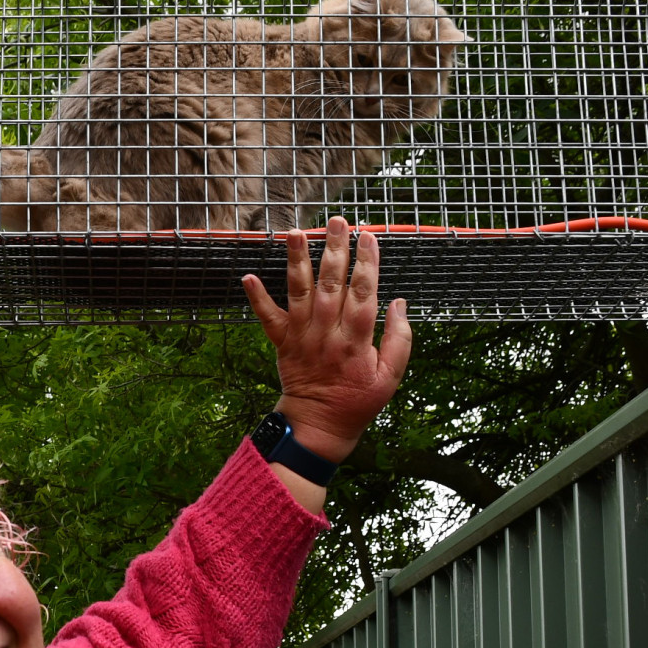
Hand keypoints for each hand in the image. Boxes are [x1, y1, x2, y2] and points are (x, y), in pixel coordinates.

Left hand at [241, 217, 412, 463]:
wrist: (318, 426)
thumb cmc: (357, 400)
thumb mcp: (390, 376)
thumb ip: (399, 339)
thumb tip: (399, 303)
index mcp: (355, 342)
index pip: (363, 294)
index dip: (367, 264)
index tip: (369, 236)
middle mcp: (326, 334)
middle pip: (331, 285)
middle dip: (334, 250)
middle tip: (336, 221)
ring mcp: (301, 337)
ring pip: (299, 293)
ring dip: (297, 261)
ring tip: (295, 233)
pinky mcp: (282, 342)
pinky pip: (267, 318)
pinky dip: (257, 298)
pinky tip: (249, 276)